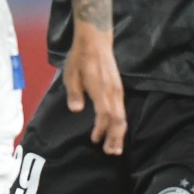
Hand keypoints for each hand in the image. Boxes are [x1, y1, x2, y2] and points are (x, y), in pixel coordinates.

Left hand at [63, 28, 125, 155]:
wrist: (96, 40)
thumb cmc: (80, 58)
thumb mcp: (71, 74)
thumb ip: (75, 93)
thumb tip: (76, 110)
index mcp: (100, 88)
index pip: (104, 114)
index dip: (101, 129)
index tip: (95, 140)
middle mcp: (112, 91)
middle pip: (118, 119)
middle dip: (116, 137)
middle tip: (112, 152)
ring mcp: (117, 90)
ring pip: (122, 116)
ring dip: (119, 133)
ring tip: (115, 147)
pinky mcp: (118, 89)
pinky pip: (121, 109)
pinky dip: (119, 123)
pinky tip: (115, 130)